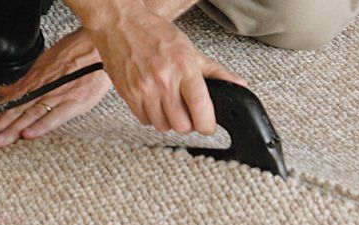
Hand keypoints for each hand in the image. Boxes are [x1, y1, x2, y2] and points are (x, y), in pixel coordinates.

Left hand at [0, 31, 110, 148]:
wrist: (98, 46)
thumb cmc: (75, 55)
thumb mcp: (44, 65)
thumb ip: (24, 83)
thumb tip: (4, 92)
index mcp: (33, 83)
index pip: (8, 105)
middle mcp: (41, 90)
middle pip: (14, 112)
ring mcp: (57, 96)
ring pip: (29, 115)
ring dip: (11, 130)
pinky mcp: (74, 102)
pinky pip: (55, 116)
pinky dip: (41, 125)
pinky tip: (29, 135)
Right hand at [84, 9, 246, 134]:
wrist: (119, 25)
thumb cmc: (153, 33)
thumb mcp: (190, 49)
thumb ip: (215, 72)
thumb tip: (238, 84)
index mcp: (184, 67)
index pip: (200, 107)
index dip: (207, 124)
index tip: (208, 125)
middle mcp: (163, 79)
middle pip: (181, 125)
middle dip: (188, 123)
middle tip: (188, 113)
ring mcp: (144, 88)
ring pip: (163, 126)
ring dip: (169, 121)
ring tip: (170, 105)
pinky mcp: (128, 94)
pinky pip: (144, 120)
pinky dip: (152, 116)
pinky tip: (154, 101)